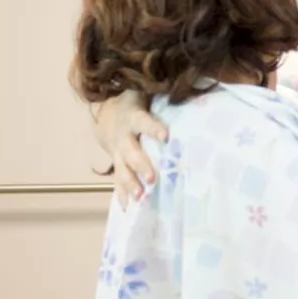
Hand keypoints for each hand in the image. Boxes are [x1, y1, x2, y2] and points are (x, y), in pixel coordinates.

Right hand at [95, 90, 165, 206]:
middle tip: (151, 179)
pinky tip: (128, 209)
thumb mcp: (145, 93)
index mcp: (134, 117)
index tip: (165, 137)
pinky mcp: (117, 163)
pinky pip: (117, 180)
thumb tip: (191, 89)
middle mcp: (124, 137)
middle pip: (133, 152)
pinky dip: (122, 194)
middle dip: (141, 166)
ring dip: (131, 184)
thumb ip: (165, 95)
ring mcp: (118, 152)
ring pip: (123, 169)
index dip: (154, 129)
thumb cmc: (133, 102)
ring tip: (140, 197)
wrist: (106, 114)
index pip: (145, 122)